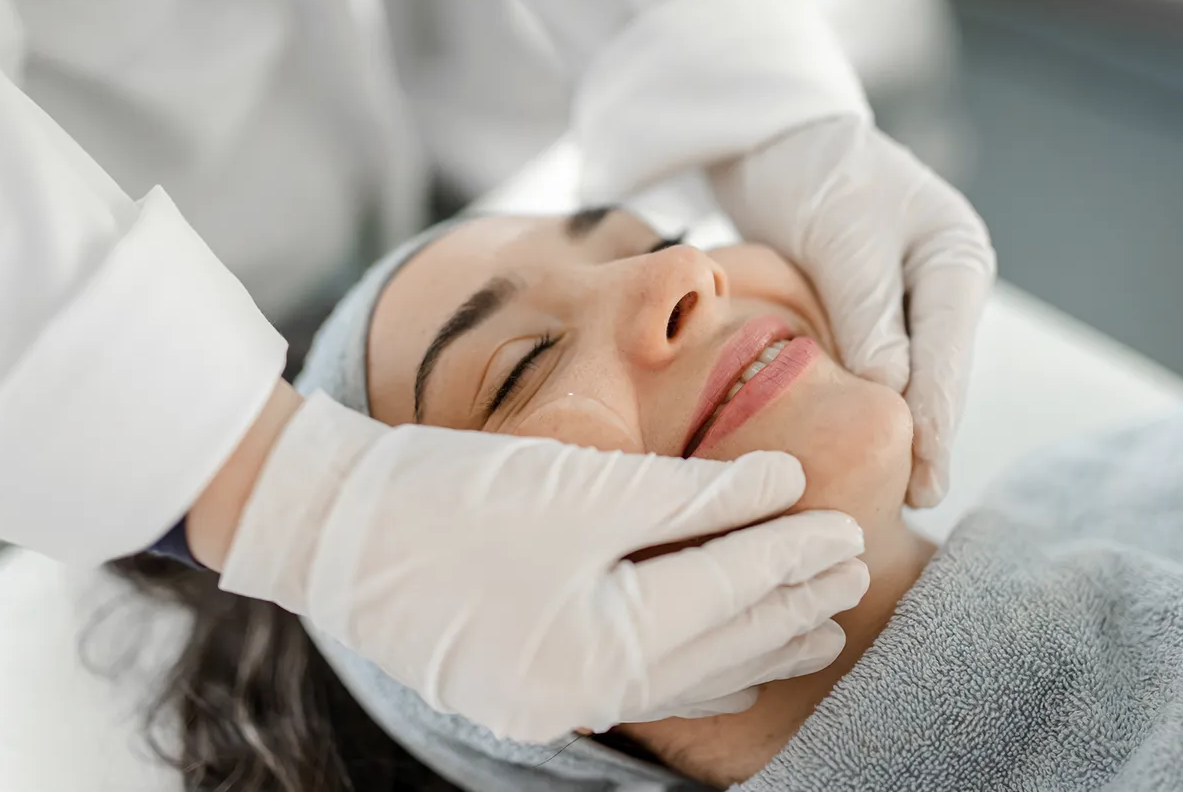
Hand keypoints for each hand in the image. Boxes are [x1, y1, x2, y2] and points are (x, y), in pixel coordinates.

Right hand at [217, 392, 868, 741]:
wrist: (328, 525)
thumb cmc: (451, 493)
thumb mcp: (581, 485)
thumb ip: (691, 494)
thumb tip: (783, 483)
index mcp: (599, 645)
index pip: (727, 594)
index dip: (792, 556)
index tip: (849, 529)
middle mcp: (584, 691)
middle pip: (718, 646)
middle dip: (789, 605)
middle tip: (855, 573)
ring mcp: (553, 699)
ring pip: (687, 674)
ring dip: (756, 644)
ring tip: (819, 629)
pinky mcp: (529, 686)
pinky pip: (642, 685)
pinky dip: (697, 667)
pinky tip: (732, 667)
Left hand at [710, 114, 995, 506]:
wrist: (776, 139)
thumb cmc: (815, 173)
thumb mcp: (843, 237)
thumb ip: (869, 313)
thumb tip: (893, 390)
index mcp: (956, 259)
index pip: (950, 355)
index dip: (938, 422)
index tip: (928, 480)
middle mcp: (942, 285)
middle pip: (936, 374)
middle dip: (923, 437)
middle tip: (913, 502)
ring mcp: (909, 301)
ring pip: (906, 377)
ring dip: (893, 426)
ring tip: (887, 491)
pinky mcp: (870, 311)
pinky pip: (871, 367)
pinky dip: (862, 402)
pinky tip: (852, 442)